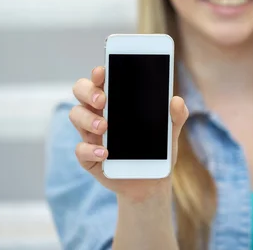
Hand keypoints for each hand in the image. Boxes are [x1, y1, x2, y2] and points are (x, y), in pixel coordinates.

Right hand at [69, 66, 188, 202]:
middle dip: (88, 91)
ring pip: (76, 115)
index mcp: (116, 101)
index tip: (102, 71)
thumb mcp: (170, 131)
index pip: (101, 79)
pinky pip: (80, 150)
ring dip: (87, 119)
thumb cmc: (157, 149)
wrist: (152, 181)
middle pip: (81, 92)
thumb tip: (176, 100)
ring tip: (103, 127)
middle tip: (102, 100)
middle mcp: (99, 113)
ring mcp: (91, 135)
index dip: (98, 73)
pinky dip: (90, 149)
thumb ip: (176, 115)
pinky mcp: (89, 157)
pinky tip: (105, 152)